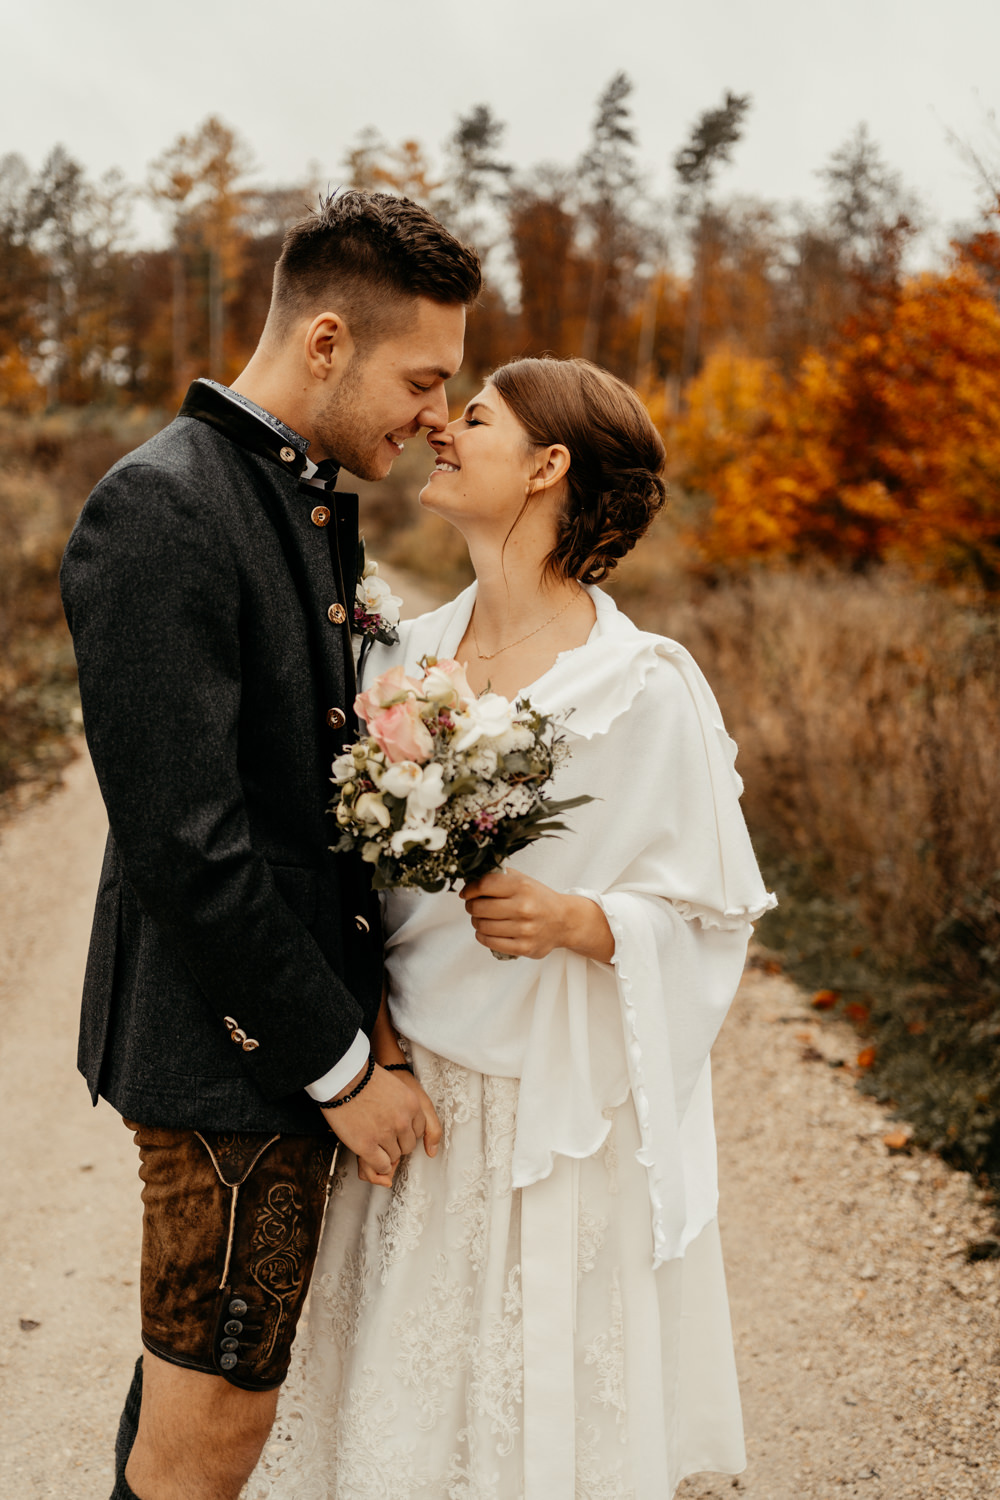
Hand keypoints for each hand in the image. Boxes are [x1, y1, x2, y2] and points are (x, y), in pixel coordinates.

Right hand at [321, 1063, 425, 1184]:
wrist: (342, 1078)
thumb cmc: (363, 1078)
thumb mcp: (395, 1086)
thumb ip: (404, 1105)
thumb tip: (403, 1123)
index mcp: (412, 1105)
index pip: (419, 1130)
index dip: (406, 1132)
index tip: (397, 1132)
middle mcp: (402, 1121)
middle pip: (408, 1146)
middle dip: (396, 1144)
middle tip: (384, 1137)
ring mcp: (385, 1135)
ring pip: (394, 1157)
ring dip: (385, 1153)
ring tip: (373, 1142)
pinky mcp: (366, 1146)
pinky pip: (381, 1166)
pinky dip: (378, 1165)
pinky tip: (371, 1155)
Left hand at [460, 869, 613, 961]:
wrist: (564, 922)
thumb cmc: (539, 899)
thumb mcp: (524, 880)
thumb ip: (499, 876)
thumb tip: (470, 877)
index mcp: (522, 887)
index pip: (484, 885)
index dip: (470, 889)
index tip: (467, 892)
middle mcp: (524, 908)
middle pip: (478, 907)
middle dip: (471, 906)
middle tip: (474, 905)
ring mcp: (524, 930)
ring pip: (481, 926)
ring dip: (476, 921)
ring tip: (483, 918)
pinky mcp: (523, 947)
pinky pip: (489, 942)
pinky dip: (483, 936)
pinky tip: (488, 930)